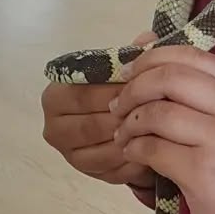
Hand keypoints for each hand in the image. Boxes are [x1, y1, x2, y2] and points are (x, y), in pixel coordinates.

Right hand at [41, 31, 158, 205]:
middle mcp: (54, 128)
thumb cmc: (114, 89)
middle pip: (94, 125)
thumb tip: (148, 39)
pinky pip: (115, 170)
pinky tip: (156, 147)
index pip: (84, 95)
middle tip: (157, 110)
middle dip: (127, 118)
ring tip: (159, 127)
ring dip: (133, 140)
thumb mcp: (120, 69)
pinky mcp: (89, 174)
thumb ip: (130, 54)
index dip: (117, 92)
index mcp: (55, 97)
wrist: (116, 119)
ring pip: (105, 150)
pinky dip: (137, 158)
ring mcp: (70, 155)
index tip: (145, 87)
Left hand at [110, 46, 214, 213]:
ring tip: (124, 135)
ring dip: (129, 123)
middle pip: (169, 78)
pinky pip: (152, 149)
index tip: (128, 74)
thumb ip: (200, 92)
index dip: (150, 59)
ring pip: (156, 113)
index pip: (191, 54)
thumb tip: (144, 47)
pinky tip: (133, 155)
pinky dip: (134, 150)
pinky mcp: (204, 172)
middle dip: (133, 89)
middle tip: (117, 105)